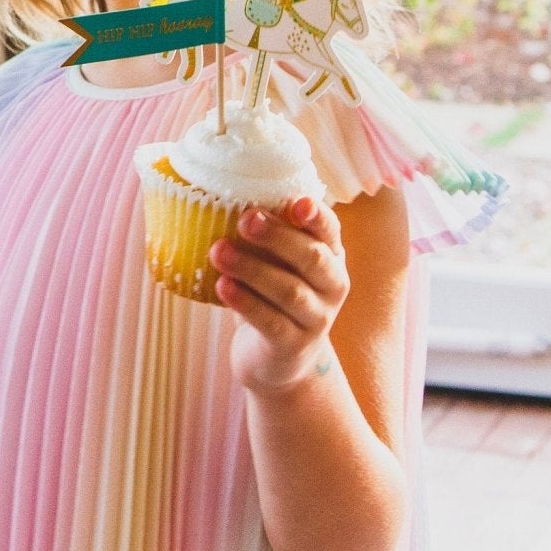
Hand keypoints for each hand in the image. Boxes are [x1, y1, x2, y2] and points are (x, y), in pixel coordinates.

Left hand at [211, 197, 348, 395]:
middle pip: (311, 257)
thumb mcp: (274, 260)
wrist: (277, 357)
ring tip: (218, 251)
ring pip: (289, 291)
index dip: (317, 215)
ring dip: (252, 268)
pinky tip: (222, 286)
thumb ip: (262, 232)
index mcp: (329, 255)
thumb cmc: (271, 293)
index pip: (330, 230)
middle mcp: (332, 285)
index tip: (297, 202)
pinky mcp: (293, 345)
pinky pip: (271, 322)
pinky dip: (245, 302)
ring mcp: (317, 318)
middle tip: (245, 219)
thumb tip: (219, 192)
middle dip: (278, 236)